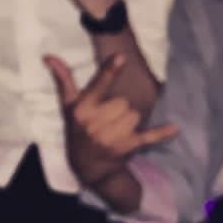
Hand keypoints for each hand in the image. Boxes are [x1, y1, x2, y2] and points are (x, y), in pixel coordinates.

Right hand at [45, 53, 177, 188]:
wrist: (86, 166)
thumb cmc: (77, 130)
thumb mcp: (68, 106)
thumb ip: (63, 80)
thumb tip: (49, 56)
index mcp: (82, 109)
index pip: (98, 87)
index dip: (110, 72)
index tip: (121, 57)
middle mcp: (96, 123)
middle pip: (122, 101)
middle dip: (120, 104)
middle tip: (111, 113)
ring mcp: (112, 137)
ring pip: (134, 114)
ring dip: (131, 117)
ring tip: (119, 125)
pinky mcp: (127, 147)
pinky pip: (148, 137)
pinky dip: (161, 134)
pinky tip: (174, 129)